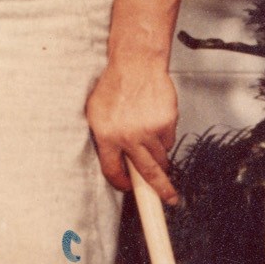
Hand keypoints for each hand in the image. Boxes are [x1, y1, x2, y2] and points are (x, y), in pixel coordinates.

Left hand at [85, 57, 178, 202]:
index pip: (113, 170)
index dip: (121, 183)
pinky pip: (169, 140)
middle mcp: (128, 136)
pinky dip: (164, 136)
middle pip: (147, 173)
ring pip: (160, 157)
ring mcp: (150, 130)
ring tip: (150, 139)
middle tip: (168, 199)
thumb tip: (114, 160)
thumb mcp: (95, 114)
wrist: (136, 64)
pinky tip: (155, 121)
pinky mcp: (167, 122)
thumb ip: (103, 139)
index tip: (129, 188)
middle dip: (160, 190)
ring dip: (158, 156)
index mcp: (106, 136)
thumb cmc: (114, 85)